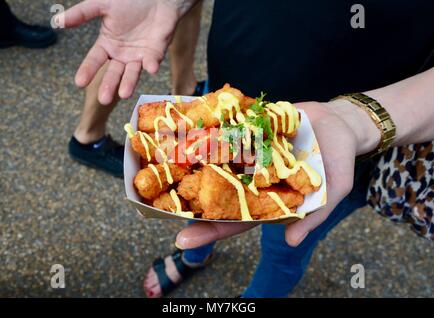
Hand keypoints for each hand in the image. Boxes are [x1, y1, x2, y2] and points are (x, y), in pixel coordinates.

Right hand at [58, 0, 192, 103]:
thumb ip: (82, 13)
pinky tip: (150, 68)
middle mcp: (122, 55)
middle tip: (103, 99)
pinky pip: (153, 61)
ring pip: (132, 73)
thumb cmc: (129, 1)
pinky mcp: (156, 53)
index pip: (94, 61)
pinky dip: (151, 65)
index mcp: (107, 45)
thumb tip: (57, 21)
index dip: (87, 71)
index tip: (79, 83)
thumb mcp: (103, 5)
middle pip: (113, 73)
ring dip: (128, 83)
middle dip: (108, 86)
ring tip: (124, 94)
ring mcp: (139, 56)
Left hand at [175, 101, 379, 247]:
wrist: (339, 123)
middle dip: (188, 200)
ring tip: (157, 165)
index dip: (209, 231)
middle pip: (214, 194)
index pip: (234, 221)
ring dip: (188, 163)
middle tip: (156, 205)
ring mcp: (246, 154)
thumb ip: (313, 215)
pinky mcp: (247, 130)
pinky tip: (182, 127)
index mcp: (265, 200)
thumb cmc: (337, 162)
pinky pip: (223, 130)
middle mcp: (249, 179)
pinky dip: (206, 129)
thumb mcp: (333, 190)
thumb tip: (292, 242)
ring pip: (213, 161)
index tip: (182, 240)